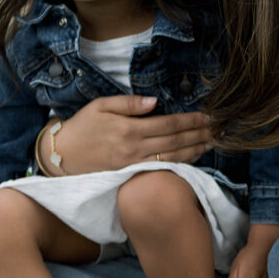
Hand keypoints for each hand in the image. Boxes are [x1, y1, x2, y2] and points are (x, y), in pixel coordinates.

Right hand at [43, 95, 212, 174]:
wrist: (59, 157)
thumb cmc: (81, 127)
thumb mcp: (100, 106)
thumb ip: (129, 103)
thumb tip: (155, 101)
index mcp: (129, 130)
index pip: (168, 125)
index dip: (190, 121)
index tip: (208, 116)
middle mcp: (134, 149)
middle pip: (175, 142)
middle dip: (199, 135)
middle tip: (220, 129)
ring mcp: (133, 165)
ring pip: (172, 159)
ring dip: (195, 151)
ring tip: (212, 143)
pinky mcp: (130, 176)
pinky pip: (160, 170)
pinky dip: (180, 164)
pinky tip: (193, 158)